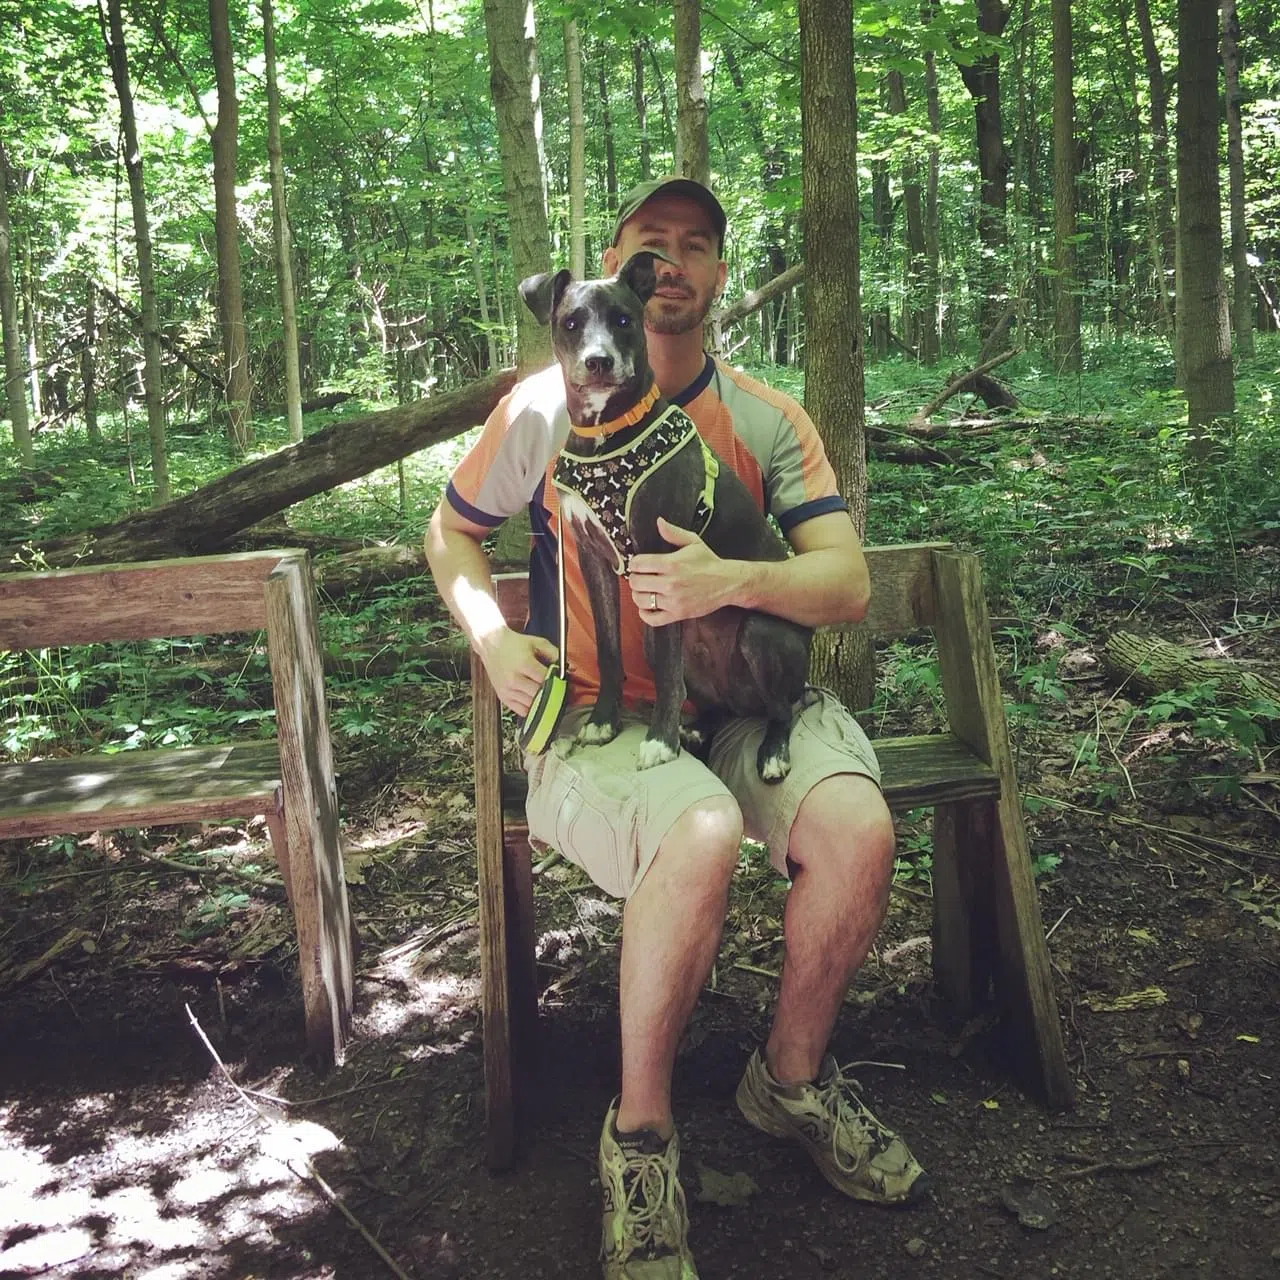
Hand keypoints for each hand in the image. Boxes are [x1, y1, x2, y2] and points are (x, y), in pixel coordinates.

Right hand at [477, 627, 559, 715]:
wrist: (491, 644)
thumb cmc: (515, 644)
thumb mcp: (537, 643)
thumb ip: (555, 655)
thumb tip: (572, 669)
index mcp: (524, 664)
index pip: (547, 680)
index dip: (559, 683)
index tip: (567, 684)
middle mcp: (514, 679)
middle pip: (540, 695)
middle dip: (553, 695)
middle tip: (562, 693)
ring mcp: (507, 690)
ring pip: (532, 705)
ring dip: (542, 703)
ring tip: (549, 697)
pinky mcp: (503, 697)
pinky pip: (522, 711)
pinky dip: (531, 709)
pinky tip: (535, 701)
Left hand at [628, 516, 744, 624]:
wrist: (727, 582)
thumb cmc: (709, 562)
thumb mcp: (693, 542)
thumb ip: (673, 533)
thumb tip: (659, 522)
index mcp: (671, 563)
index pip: (638, 564)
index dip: (635, 563)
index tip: (638, 564)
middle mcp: (670, 583)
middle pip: (636, 582)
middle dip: (635, 578)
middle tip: (641, 577)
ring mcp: (673, 600)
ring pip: (641, 600)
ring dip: (639, 595)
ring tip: (644, 590)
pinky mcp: (678, 614)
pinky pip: (652, 619)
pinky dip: (645, 614)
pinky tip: (648, 607)